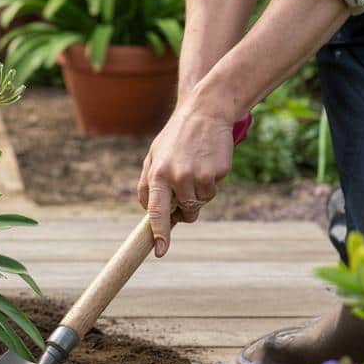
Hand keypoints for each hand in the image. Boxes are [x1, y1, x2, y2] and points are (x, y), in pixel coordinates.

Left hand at [137, 95, 234, 256]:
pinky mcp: (215, 173)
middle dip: (184, 211)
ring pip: (199, 203)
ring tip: (194, 167)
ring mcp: (197, 176)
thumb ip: (148, 185)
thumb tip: (149, 212)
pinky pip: (212, 191)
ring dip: (199, 193)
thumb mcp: (153, 157)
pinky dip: (210, 182)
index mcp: (156, 175)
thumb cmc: (176, 138)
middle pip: (183, 212)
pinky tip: (207, 162)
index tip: (160, 251)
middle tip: (185, 189)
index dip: (158, 233)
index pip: (156, 212)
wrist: (205, 112)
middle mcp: (176, 178)